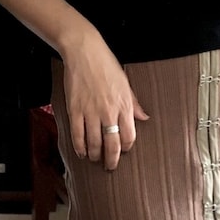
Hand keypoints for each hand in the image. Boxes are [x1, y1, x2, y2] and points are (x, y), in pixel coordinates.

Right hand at [60, 28, 148, 170]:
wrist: (84, 52)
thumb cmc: (106, 64)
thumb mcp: (125, 83)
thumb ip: (134, 103)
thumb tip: (144, 118)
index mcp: (124, 104)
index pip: (129, 136)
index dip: (127, 148)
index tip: (123, 151)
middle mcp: (109, 111)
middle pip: (112, 145)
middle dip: (111, 160)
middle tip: (110, 167)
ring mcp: (91, 112)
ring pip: (94, 143)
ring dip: (94, 155)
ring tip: (94, 159)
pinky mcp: (75, 110)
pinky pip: (77, 135)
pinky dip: (79, 147)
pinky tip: (81, 152)